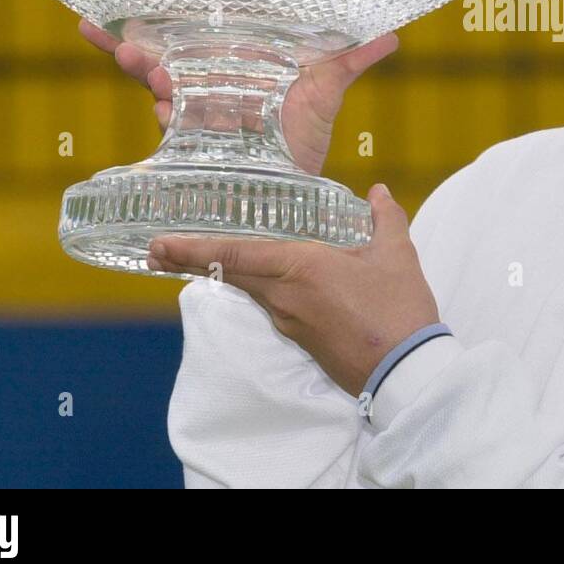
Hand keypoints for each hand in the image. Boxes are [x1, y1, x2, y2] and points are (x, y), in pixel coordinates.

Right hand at [78, 19, 398, 175]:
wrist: (303, 183)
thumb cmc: (305, 132)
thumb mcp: (327, 89)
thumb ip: (351, 60)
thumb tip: (391, 35)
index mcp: (224, 72)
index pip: (181, 42)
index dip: (151, 27)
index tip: (120, 10)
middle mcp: (202, 93)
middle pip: (160, 65)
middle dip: (138, 52)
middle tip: (125, 43)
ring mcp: (197, 123)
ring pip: (161, 95)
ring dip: (149, 80)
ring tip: (144, 69)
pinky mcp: (200, 153)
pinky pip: (172, 137)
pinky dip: (165, 123)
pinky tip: (163, 112)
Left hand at [146, 183, 440, 398]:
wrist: (404, 371)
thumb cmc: (398, 309)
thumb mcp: (397, 255)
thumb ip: (385, 218)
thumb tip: (378, 192)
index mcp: (301, 268)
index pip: (236, 254)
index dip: (194, 248)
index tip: (160, 244)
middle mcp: (285, 296)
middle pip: (229, 273)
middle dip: (190, 260)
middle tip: (159, 250)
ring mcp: (290, 321)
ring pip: (249, 289)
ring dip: (225, 272)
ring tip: (205, 258)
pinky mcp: (301, 339)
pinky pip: (270, 305)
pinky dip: (256, 287)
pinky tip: (265, 280)